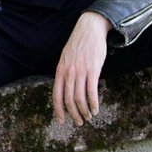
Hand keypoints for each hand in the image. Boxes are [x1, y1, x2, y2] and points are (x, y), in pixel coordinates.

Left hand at [53, 11, 110, 125]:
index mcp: (60, 71)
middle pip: (69, 100)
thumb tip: (65, 89)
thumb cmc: (78, 44)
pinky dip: (94, 103)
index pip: (56, 95)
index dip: (58, 110)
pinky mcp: (93, 70)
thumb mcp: (66, 58)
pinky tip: (96, 109)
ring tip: (88, 117)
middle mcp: (68, 73)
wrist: (89, 29)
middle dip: (73, 115)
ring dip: (84, 111)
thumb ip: (64, 73)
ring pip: (80, 98)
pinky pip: (92, 91)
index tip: (62, 121)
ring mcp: (80, 71)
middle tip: (79, 122)